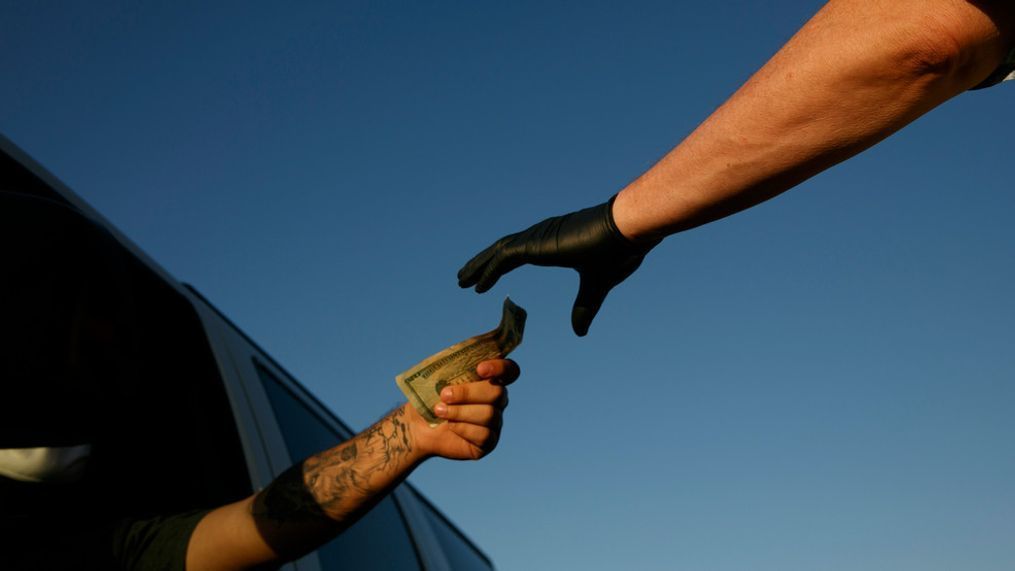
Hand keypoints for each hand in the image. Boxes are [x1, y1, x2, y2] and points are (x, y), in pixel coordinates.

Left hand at [407, 359, 519, 460]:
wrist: (418, 425)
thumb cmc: (429, 397)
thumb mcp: (438, 377)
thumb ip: (453, 366)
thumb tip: (462, 358)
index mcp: (489, 380)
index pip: (510, 370)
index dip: (501, 368)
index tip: (480, 369)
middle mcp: (497, 400)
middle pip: (498, 392)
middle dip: (468, 393)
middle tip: (444, 395)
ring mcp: (495, 422)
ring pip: (489, 414)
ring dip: (460, 412)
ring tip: (439, 411)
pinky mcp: (488, 442)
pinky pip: (484, 435)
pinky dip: (463, 428)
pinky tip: (450, 426)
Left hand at [458, 197, 656, 335]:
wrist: (625, 231)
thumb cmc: (616, 252)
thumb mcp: (597, 287)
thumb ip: (585, 308)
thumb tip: (579, 333)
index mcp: (552, 244)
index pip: (517, 254)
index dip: (499, 267)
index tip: (484, 281)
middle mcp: (540, 237)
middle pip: (502, 251)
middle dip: (482, 265)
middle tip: (465, 279)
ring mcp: (536, 238)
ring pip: (497, 252)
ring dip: (479, 267)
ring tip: (463, 280)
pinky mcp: (534, 244)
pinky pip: (503, 258)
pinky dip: (488, 271)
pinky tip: (476, 285)